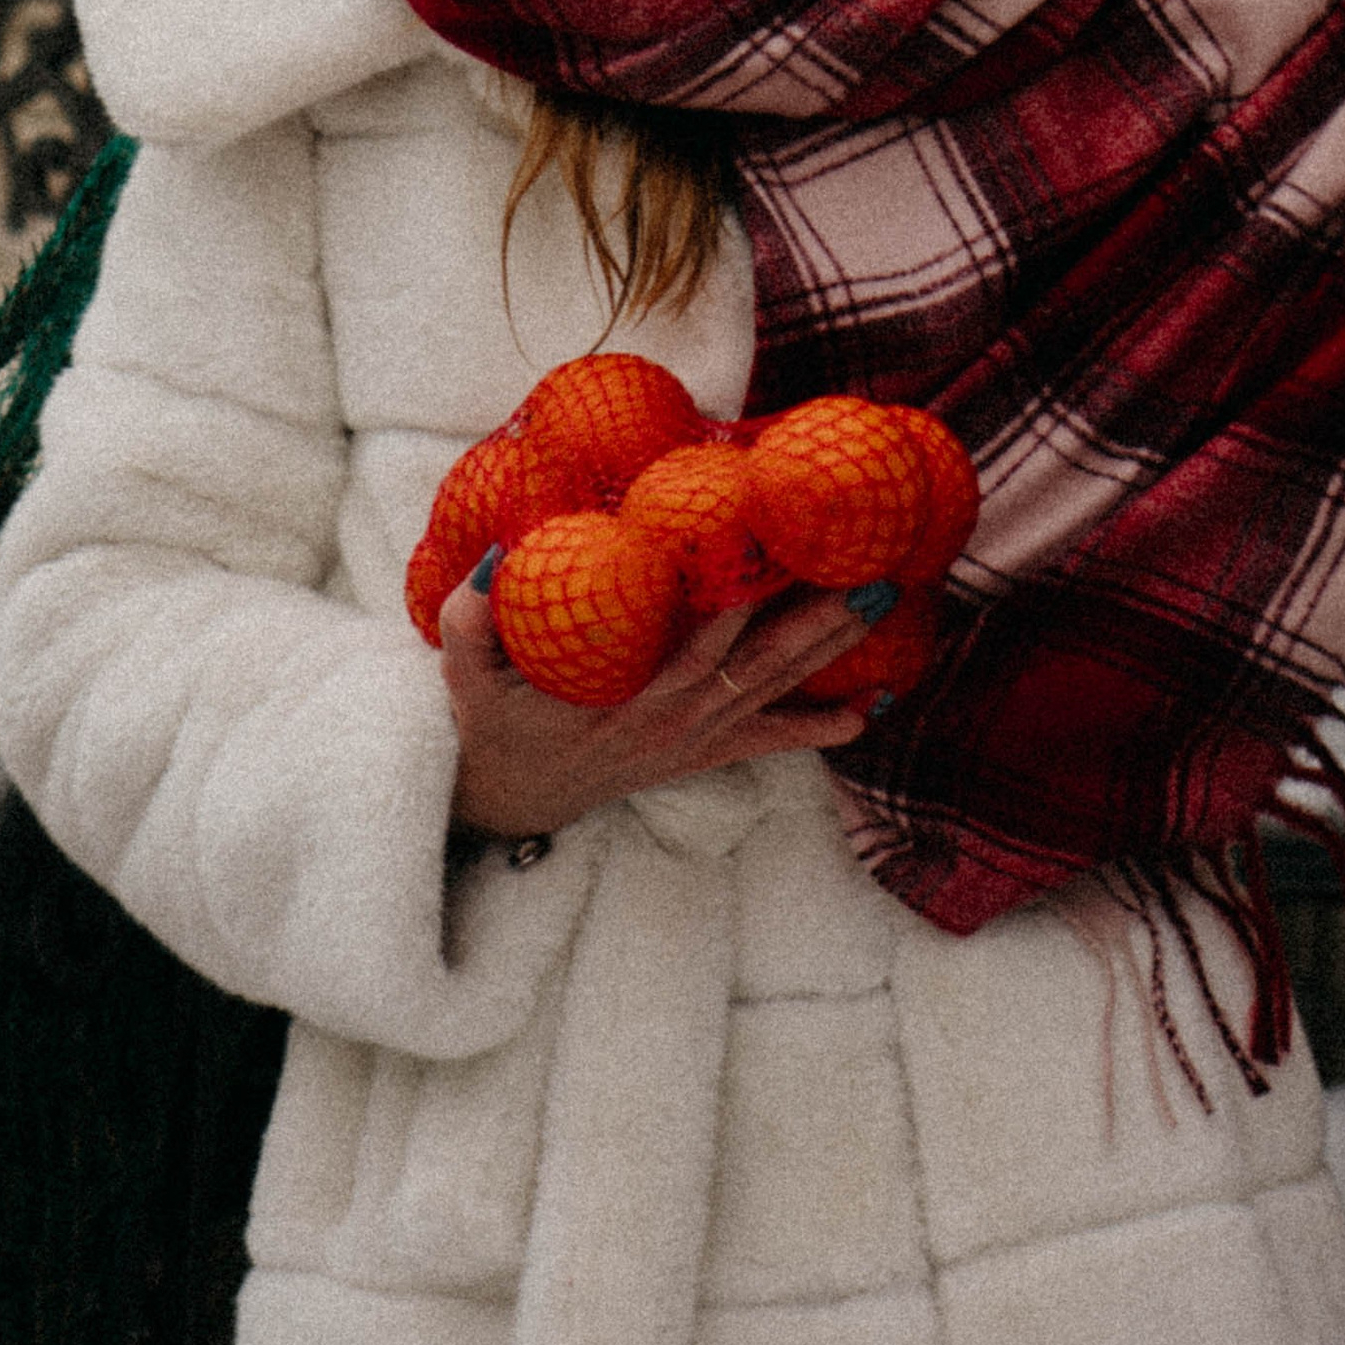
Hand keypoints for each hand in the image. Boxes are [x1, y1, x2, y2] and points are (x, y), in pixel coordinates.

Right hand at [440, 566, 878, 841]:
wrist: (513, 795)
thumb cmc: (496, 720)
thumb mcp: (466, 673)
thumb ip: (471, 618)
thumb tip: (498, 554)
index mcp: (622, 693)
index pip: (691, 642)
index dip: (736, 600)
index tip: (775, 549)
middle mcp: (670, 717)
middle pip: (756, 664)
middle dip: (814, 618)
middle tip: (867, 574)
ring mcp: (690, 738)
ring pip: (772, 689)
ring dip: (829, 649)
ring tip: (879, 605)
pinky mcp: (699, 753)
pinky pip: (767, 742)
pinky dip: (816, 730)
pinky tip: (865, 714)